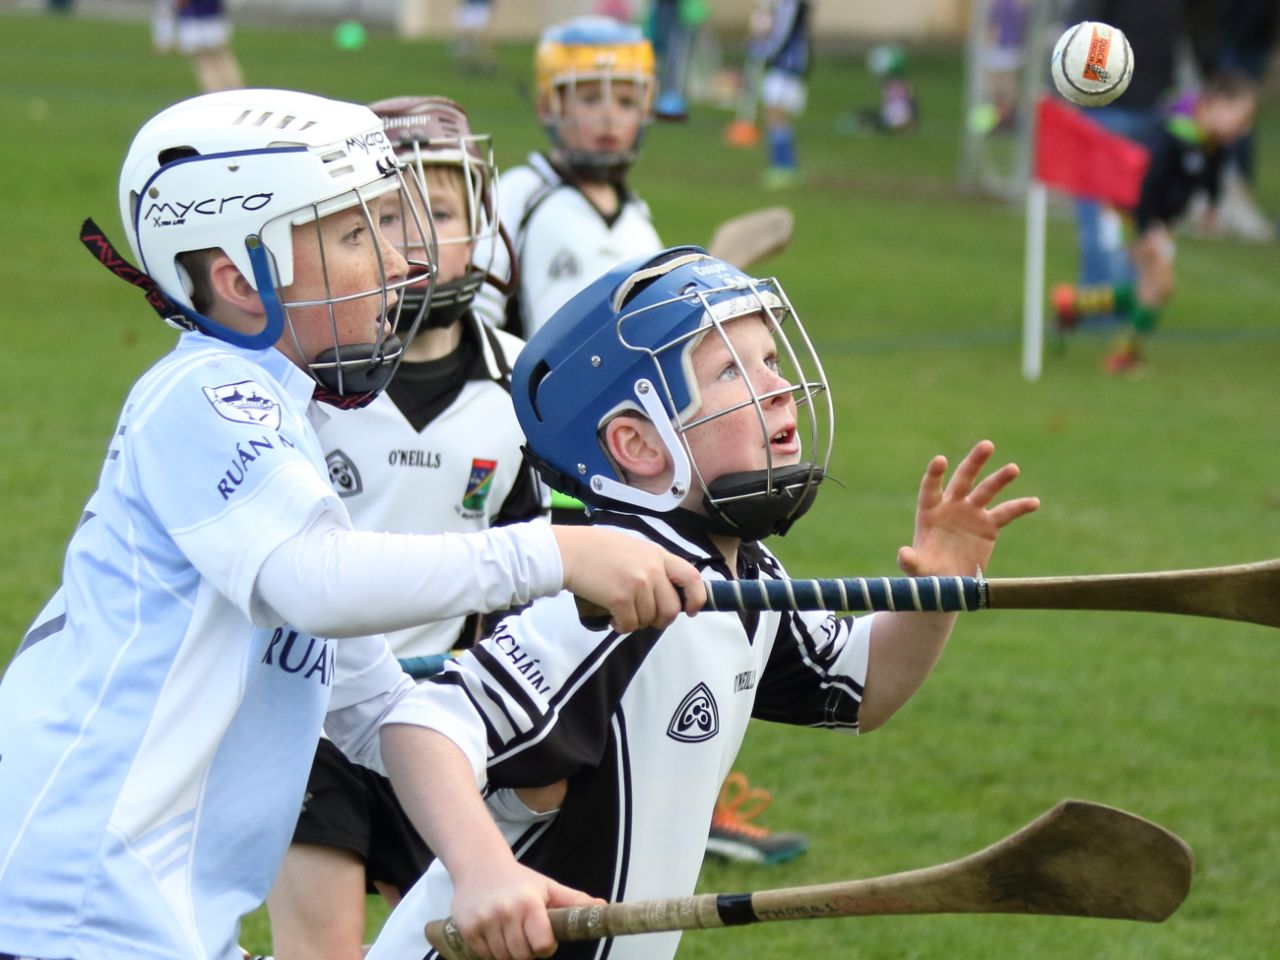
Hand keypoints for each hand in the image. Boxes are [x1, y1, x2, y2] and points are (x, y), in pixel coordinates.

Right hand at [450, 859, 602, 959]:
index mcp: (529, 902)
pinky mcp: (467, 929)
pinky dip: (492, 951)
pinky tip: (495, 934)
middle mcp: (505, 912)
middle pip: (522, 955)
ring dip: (509, 952)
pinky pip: (484, 955)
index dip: (546, 946)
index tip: (544, 939)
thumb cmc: (518, 879)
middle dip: (527, 951)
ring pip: (502, 958)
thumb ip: (574, 901)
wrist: (479, 866)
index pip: (542, 944)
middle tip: (525, 935)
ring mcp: (484, 921)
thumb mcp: (547, 887)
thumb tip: (603, 906)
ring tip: (510, 933)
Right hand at [552, 526, 705, 632]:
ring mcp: (637, 584)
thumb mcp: (635, 549)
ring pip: (649, 619)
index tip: (691, 610)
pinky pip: (630, 625)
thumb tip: (667, 593)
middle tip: (647, 619)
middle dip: (661, 620)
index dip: (697, 598)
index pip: (691, 577)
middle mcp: (652, 569)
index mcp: (658, 555)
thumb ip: (654, 566)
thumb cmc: (598, 550)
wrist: (571, 551)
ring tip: (623, 613)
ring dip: (637, 623)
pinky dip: (622, 627)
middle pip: (672, 608)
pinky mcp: (620, 598)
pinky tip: (613, 618)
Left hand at [896, 440, 1037, 577]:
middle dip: (974, 462)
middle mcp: (951, 506)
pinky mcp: (989, 526)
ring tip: (1013, 468)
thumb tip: (902, 554)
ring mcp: (971, 513)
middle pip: (963, 479)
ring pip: (986, 491)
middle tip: (987, 445)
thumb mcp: (916, 568)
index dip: (935, 474)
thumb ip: (909, 561)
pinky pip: (1006, 513)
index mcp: (929, 511)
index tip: (940, 460)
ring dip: (1000, 479)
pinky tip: (1034, 502)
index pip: (931, 488)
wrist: (949, 582)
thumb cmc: (928, 573)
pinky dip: (1019, 507)